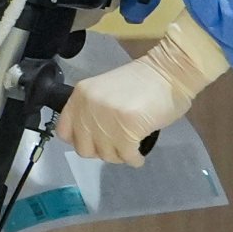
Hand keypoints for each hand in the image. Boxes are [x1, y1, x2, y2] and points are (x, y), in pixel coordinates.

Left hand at [56, 53, 188, 164]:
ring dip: (119, 156)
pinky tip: (139, 156)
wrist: (169, 72)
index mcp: (80, 96)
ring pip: (107, 155)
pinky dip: (134, 160)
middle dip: (101, 152)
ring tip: (130, 148)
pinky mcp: (127, 130)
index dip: (78, 141)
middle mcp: (88, 107)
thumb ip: (92, 111)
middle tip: (116, 146)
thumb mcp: (104, 92)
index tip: (93, 142)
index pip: (64, 131)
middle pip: (84, 149)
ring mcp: (106, 119)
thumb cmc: (141, 82)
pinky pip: (127, 157)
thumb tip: (90, 138)